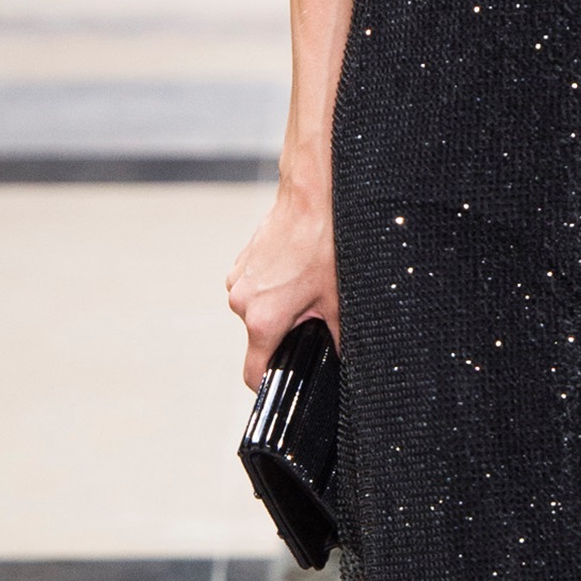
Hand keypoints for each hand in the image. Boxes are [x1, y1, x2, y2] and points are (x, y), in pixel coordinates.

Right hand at [227, 177, 338, 388]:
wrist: (311, 198)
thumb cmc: (324, 244)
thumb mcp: (339, 300)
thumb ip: (339, 339)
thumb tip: (343, 361)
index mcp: (263, 319)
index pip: (254, 374)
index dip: (273, 382)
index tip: (288, 378)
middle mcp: (242, 302)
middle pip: (259, 339)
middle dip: (285, 334)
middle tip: (313, 316)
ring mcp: (237, 281)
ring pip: (256, 313)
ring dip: (278, 309)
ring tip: (305, 287)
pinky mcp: (240, 264)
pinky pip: (255, 290)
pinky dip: (272, 289)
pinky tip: (294, 272)